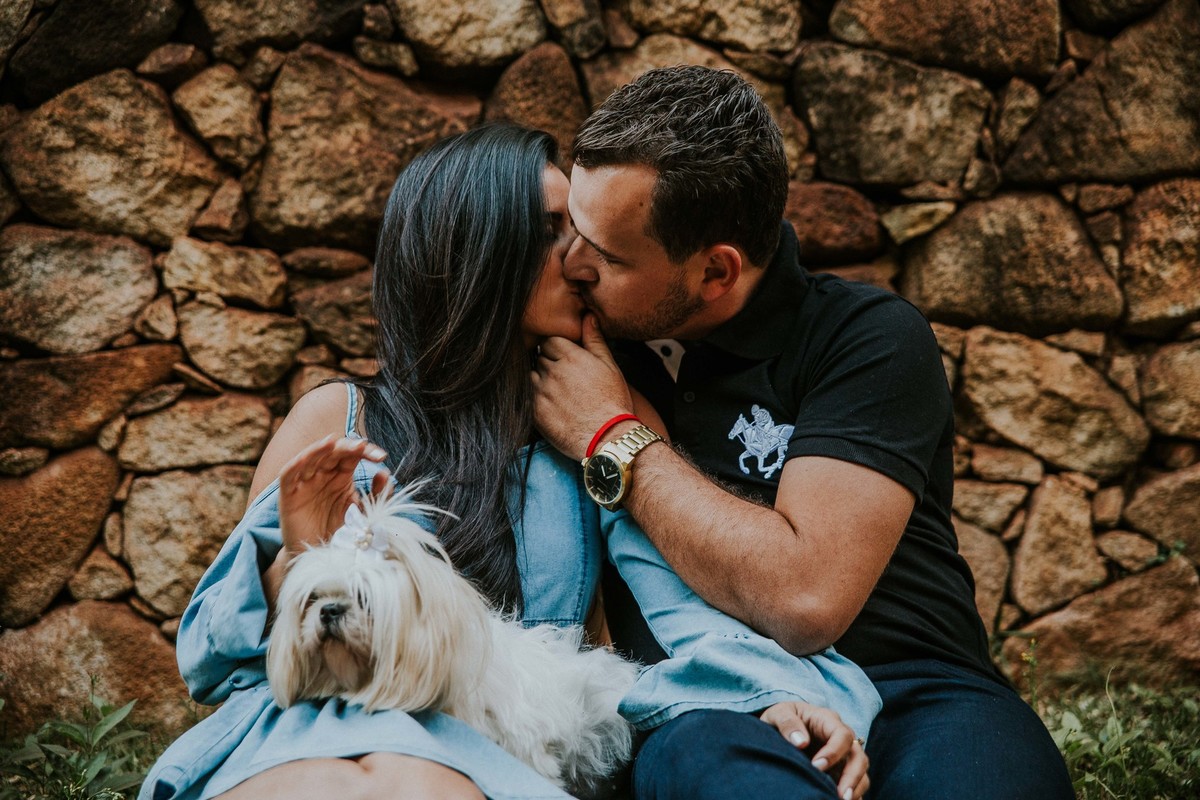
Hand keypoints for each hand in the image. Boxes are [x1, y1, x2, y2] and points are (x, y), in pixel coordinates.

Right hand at [277, 435, 388, 558]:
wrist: (322, 558)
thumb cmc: (343, 533)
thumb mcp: (366, 513)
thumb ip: (377, 495)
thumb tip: (384, 472)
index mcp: (342, 476)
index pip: (353, 455)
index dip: (366, 451)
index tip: (381, 456)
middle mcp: (323, 475)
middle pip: (333, 452)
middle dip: (347, 447)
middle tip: (362, 446)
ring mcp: (304, 483)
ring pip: (310, 458)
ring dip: (320, 449)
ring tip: (333, 441)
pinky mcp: (288, 495)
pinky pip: (288, 474)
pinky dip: (296, 463)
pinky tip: (306, 458)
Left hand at [532, 314, 634, 460]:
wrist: (608, 439)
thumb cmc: (613, 401)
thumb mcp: (609, 366)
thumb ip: (594, 340)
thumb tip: (588, 316)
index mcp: (571, 357)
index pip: (550, 341)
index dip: (558, 350)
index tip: (567, 361)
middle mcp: (553, 372)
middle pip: (541, 358)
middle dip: (550, 365)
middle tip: (567, 381)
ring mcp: (541, 392)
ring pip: (532, 376)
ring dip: (541, 381)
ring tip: (560, 395)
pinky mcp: (535, 412)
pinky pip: (528, 397)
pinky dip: (537, 399)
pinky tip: (554, 407)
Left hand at [760, 701, 869, 799]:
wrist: (780, 726)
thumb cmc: (781, 718)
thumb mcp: (778, 713)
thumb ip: (787, 723)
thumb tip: (801, 742)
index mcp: (828, 720)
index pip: (842, 735)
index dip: (833, 752)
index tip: (816, 766)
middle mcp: (841, 738)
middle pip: (858, 756)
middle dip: (852, 776)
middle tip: (841, 795)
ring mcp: (843, 755)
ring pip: (860, 771)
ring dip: (855, 788)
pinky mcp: (840, 770)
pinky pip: (854, 783)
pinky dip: (853, 793)